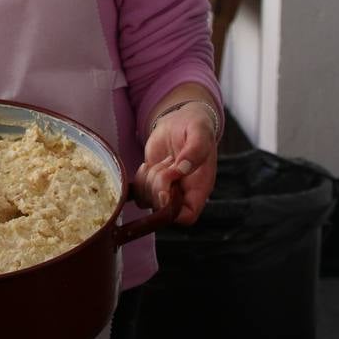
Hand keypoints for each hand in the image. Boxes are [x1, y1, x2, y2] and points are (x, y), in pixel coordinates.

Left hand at [134, 104, 216, 225]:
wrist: (181, 121)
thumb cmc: (196, 127)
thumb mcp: (200, 132)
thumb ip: (195, 149)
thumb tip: (183, 168)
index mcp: (199, 188)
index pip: (187, 217)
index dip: (173, 210)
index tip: (167, 189)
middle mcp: (182, 194)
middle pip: (162, 209)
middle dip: (158, 185)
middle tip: (167, 163)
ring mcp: (166, 190)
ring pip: (147, 200)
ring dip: (148, 179)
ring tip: (162, 162)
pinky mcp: (152, 182)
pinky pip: (138, 192)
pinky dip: (139, 179)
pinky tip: (149, 164)